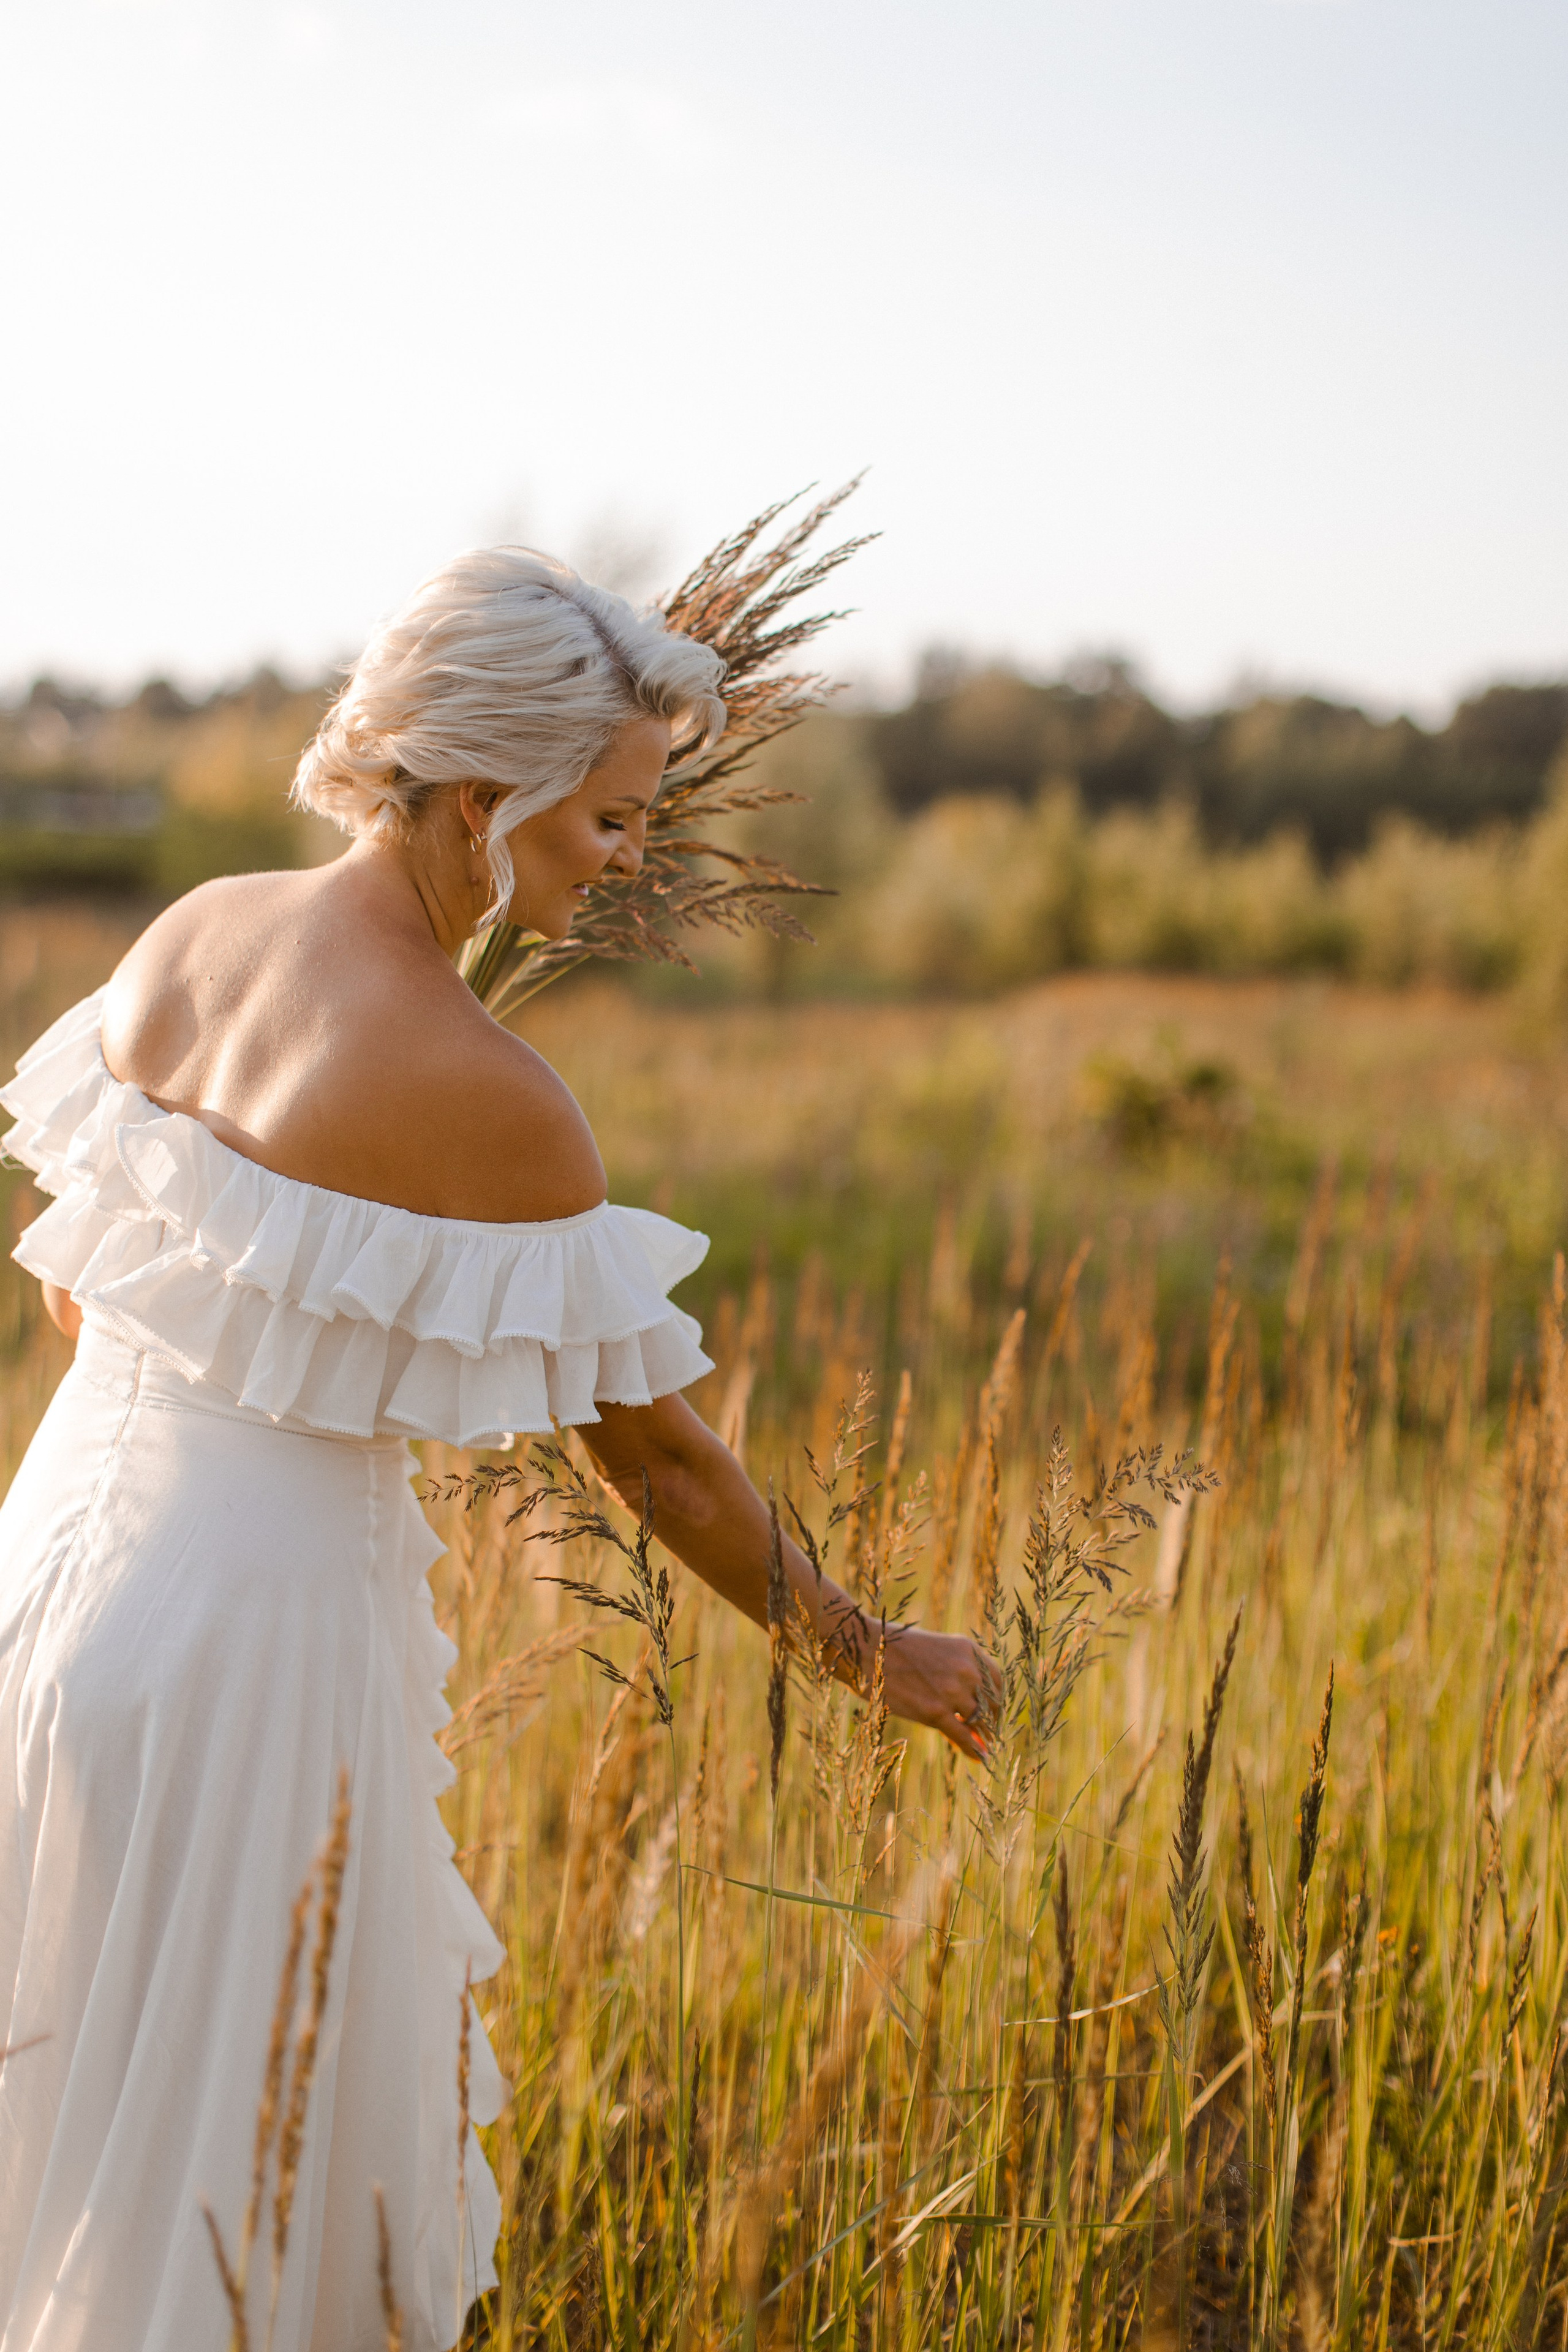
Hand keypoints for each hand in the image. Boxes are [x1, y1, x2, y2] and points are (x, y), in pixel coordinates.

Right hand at [882, 1627, 999, 1761]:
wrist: (865, 1648)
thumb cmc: (894, 1648)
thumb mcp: (935, 1649)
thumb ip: (955, 1670)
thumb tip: (969, 1704)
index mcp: (967, 1650)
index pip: (996, 1680)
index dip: (997, 1699)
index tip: (993, 1711)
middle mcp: (965, 1669)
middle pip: (992, 1702)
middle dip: (992, 1720)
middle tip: (989, 1733)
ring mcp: (951, 1691)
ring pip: (979, 1721)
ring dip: (983, 1736)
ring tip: (985, 1747)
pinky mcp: (935, 1711)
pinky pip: (963, 1736)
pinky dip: (974, 1750)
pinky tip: (979, 1758)